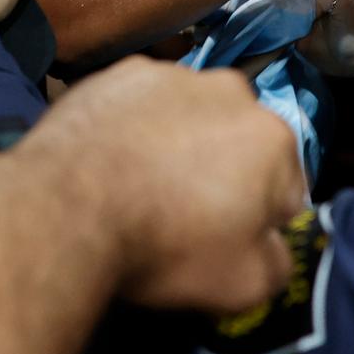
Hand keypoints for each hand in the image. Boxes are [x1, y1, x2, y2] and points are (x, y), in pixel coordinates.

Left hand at [26, 58, 303, 312]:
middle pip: (237, 140)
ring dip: (178, 141)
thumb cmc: (167, 244)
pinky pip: (139, 103)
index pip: (286, 186)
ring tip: (142, 183)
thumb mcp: (247, 283)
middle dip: (222, 169)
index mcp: (272, 135)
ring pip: (188, 115)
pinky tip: (113, 157)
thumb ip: (277, 257)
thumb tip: (269, 240)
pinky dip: (134, 124)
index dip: (260, 219)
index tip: (228, 236)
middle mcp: (226, 88)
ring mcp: (166, 72)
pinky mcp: (115, 71)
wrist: (67, 205)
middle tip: (184, 209)